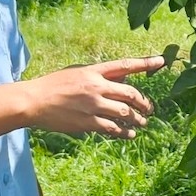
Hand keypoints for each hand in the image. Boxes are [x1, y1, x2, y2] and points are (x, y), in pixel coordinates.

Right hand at [27, 56, 163, 137]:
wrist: (33, 101)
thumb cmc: (54, 86)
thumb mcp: (77, 73)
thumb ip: (100, 76)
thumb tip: (123, 81)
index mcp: (93, 71)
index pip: (125, 65)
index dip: (145, 63)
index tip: (162, 61)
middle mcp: (96, 86)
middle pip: (130, 93)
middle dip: (144, 102)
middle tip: (150, 108)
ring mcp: (92, 105)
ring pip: (125, 112)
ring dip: (137, 119)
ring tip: (143, 123)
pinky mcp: (87, 122)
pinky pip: (112, 128)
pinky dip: (124, 132)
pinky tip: (130, 134)